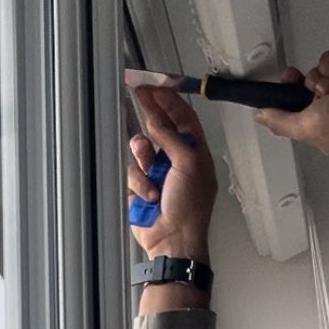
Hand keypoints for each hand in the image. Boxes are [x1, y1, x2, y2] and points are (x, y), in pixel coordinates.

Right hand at [126, 86, 216, 257]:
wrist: (173, 242)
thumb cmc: (189, 209)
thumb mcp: (187, 164)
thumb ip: (170, 136)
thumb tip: (155, 115)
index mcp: (195, 151)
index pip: (182, 116)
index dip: (169, 100)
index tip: (154, 86)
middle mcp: (177, 160)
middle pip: (158, 129)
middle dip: (150, 121)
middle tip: (139, 98)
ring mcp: (158, 174)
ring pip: (141, 150)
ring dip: (143, 158)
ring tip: (149, 172)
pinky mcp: (141, 189)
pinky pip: (132, 173)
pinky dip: (139, 184)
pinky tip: (149, 197)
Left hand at [256, 49, 328, 155]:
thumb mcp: (302, 129)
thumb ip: (279, 122)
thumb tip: (259, 117)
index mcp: (324, 127)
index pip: (300, 111)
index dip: (288, 101)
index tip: (278, 92)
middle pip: (304, 89)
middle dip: (295, 83)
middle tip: (290, 77)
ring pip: (316, 74)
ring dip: (318, 81)